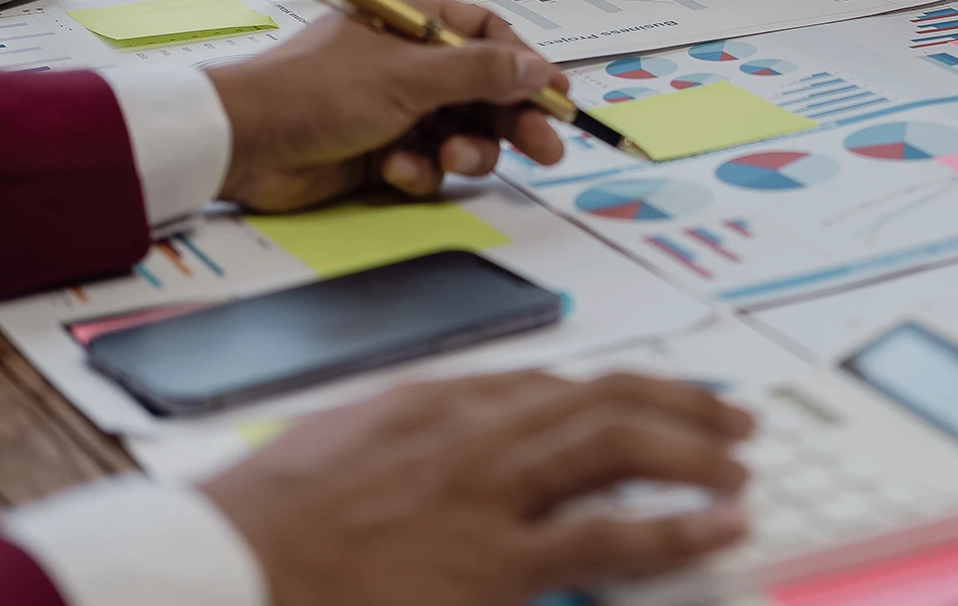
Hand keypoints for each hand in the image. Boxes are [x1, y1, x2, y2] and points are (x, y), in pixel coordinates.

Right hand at [202, 371, 753, 605]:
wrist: (218, 572)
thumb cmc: (263, 525)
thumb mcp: (340, 452)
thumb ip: (409, 447)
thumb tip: (448, 460)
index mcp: (435, 404)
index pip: (551, 385)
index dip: (619, 391)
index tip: (657, 400)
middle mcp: (472, 432)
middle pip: (600, 398)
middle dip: (678, 404)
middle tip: (730, 419)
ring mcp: (486, 495)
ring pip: (615, 445)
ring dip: (691, 448)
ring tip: (738, 462)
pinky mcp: (492, 564)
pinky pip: (605, 536)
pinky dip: (672, 525)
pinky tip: (717, 522)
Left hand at [205, 0, 566, 210]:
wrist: (245, 144)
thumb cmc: (315, 91)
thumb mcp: (408, 76)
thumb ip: (479, 73)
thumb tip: (536, 67)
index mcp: (412, 23)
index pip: (487, 35)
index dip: (525, 64)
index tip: (557, 95)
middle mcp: (406, 62)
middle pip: (483, 89)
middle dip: (512, 119)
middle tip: (545, 148)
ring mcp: (394, 107)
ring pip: (461, 131)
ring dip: (465, 150)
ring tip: (452, 158)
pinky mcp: (381, 150)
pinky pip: (427, 162)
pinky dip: (420, 170)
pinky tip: (397, 171)